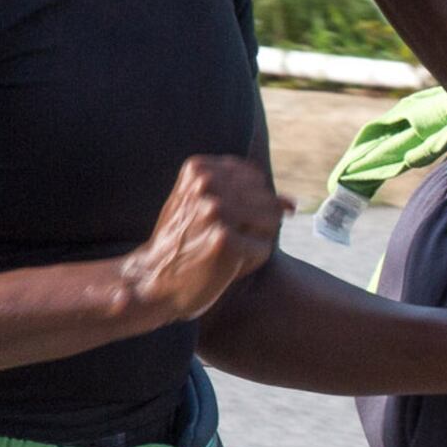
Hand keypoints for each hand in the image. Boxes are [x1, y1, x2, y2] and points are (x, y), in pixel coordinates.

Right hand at [120, 154, 287, 323]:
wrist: (153, 279)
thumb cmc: (185, 242)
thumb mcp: (206, 206)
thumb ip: (248, 196)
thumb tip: (293, 202)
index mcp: (199, 167)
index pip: (255, 179)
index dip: (247, 205)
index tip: (220, 220)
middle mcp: (206, 183)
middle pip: (267, 200)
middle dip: (254, 226)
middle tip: (220, 240)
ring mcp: (215, 210)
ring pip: (271, 222)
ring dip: (254, 243)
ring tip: (223, 251)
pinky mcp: (224, 240)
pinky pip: (264, 249)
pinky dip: (250, 262)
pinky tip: (223, 265)